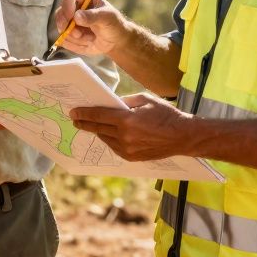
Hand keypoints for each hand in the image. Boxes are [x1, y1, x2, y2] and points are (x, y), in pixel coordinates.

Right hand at [53, 0, 129, 56]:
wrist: (115, 40)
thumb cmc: (113, 24)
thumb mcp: (107, 18)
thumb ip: (93, 16)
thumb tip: (76, 17)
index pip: (68, 0)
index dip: (67, 10)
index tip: (71, 20)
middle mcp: (73, 8)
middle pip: (59, 14)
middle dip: (67, 27)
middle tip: (78, 34)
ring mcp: (69, 22)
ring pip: (62, 29)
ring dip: (76, 37)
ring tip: (91, 38)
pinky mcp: (68, 34)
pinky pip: (64, 40)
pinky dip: (75, 44)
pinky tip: (87, 42)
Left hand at [70, 93, 193, 161]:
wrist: (182, 136)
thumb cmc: (165, 114)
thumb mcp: (145, 99)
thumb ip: (125, 101)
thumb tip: (110, 103)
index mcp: (127, 120)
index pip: (99, 115)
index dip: (84, 113)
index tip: (74, 112)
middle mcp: (124, 136)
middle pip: (98, 128)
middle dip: (85, 123)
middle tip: (75, 119)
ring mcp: (127, 149)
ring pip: (105, 138)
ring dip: (97, 131)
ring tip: (91, 125)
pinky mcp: (132, 157)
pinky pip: (114, 147)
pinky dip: (109, 139)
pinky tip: (107, 133)